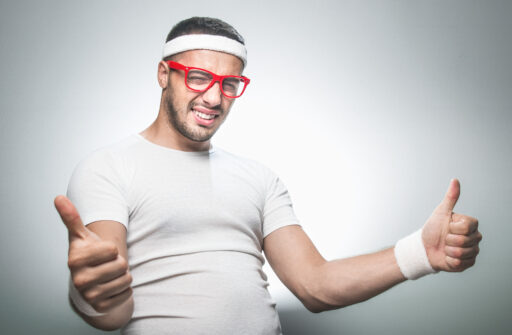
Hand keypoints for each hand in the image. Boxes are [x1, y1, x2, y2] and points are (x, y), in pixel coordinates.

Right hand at [55, 195, 132, 312]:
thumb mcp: (82, 236)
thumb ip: (72, 218)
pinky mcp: (101, 307)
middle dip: (120, 262)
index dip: (111, 248)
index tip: (102, 252)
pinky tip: (113, 287)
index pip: (112, 248)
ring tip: (111, 274)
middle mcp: (79, 280)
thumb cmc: (90, 254)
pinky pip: (127, 293)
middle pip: (121, 264)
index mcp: (75, 260)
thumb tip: (59, 197)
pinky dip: (125, 289)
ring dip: (124, 275)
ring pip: (126, 279)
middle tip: (108, 264)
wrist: (90, 282)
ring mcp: (89, 295)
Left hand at [421, 179, 481, 271]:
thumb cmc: (433, 228)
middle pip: (463, 241)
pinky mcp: (468, 263)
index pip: (465, 227)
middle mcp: (475, 237)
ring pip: (461, 253)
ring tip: (445, 247)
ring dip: (448, 250)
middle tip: (445, 238)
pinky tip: (447, 256)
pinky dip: (449, 260)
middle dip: (448, 240)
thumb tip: (455, 180)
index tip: (447, 226)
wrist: (425, 247)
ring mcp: (473, 251)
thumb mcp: (441, 212)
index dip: (452, 228)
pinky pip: (459, 263)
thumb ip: (451, 197)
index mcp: (471, 225)